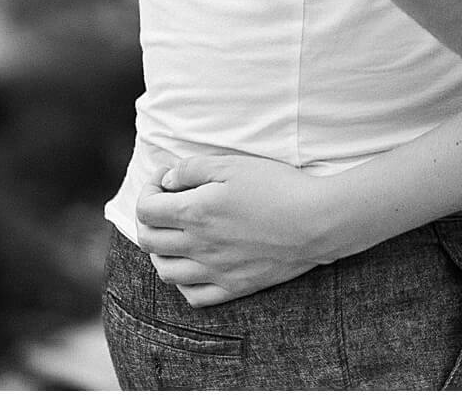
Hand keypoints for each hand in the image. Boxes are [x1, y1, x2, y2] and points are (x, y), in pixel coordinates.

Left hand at [135, 151, 334, 305]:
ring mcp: (214, 271)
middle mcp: (197, 246)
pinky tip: (193, 266)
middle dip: (149, 219)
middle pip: (150, 241)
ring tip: (174, 234)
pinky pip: (194, 296)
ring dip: (160, 252)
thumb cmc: (276, 187)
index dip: (148, 190)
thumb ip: (194, 169)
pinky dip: (184, 283)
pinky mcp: (233, 287)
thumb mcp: (233, 165)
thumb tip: (167, 180)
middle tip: (165, 203)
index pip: (146, 210)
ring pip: (166, 272)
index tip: (164, 179)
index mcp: (194, 213)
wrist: (315, 222)